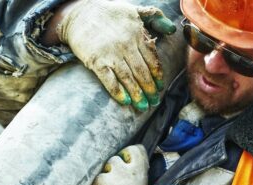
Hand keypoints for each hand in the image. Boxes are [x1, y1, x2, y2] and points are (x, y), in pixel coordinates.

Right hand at [56, 0, 175, 110]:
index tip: (160, 87)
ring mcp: (110, 53)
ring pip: (128, 78)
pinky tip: (125, 101)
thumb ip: (155, 17)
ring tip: (143, 106)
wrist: (80, 13)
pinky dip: (117, 92)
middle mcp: (126, 44)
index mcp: (137, 33)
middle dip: (150, 89)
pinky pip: (109, 80)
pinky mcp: (96, 61)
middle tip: (154, 102)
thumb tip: (172, 29)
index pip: (152, 59)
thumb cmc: (109, 13)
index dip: (157, 76)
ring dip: (137, 94)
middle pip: (142, 72)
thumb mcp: (134, 11)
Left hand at [91, 145, 148, 184]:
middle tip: (114, 182)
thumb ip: (135, 176)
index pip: (137, 150)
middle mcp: (133, 172)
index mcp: (143, 174)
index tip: (125, 164)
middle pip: (119, 156)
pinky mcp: (105, 183)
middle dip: (113, 166)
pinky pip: (98, 178)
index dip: (128, 154)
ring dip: (105, 177)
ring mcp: (119, 176)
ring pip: (108, 165)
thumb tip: (126, 161)